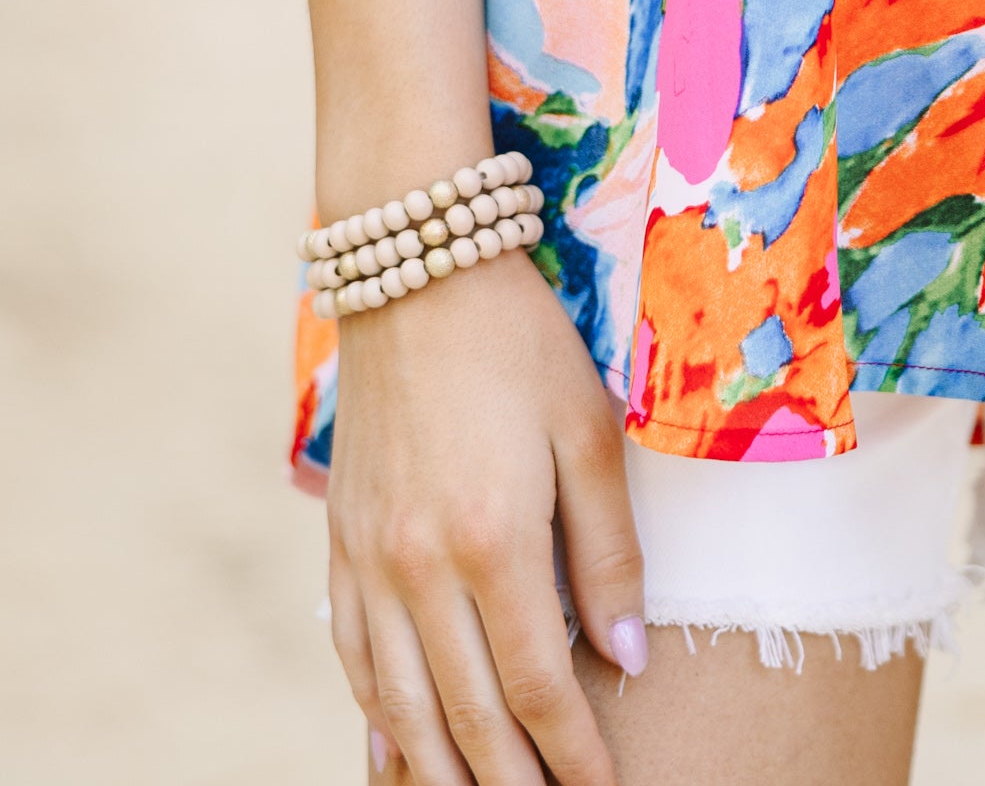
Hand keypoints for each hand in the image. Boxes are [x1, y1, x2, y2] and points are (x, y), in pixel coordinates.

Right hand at [327, 245, 649, 782]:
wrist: (414, 267)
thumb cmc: (518, 340)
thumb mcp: (589, 429)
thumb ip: (608, 550)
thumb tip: (627, 658)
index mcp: (494, 539)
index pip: (536, 686)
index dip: (570, 752)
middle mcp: (419, 567)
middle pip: (466, 717)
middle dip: (509, 784)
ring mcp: (369, 561)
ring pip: (399, 707)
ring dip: (439, 774)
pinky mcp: (340, 544)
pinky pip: (353, 661)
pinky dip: (377, 721)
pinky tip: (396, 755)